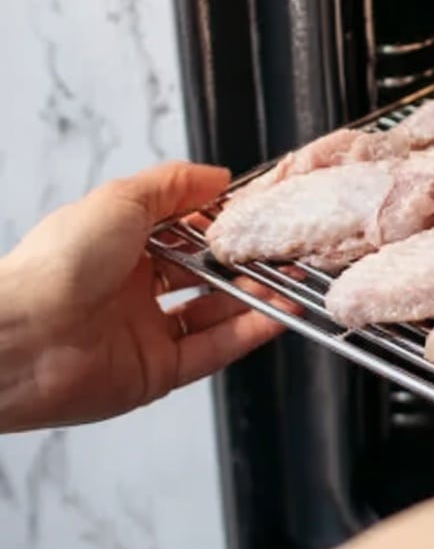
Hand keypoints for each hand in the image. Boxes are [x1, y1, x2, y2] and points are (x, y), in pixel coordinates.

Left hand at [0, 161, 284, 430]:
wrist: (22, 340)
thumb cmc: (55, 268)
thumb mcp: (120, 200)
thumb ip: (174, 185)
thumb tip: (215, 176)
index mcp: (115, 247)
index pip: (182, 233)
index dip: (219, 225)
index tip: (255, 216)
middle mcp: (129, 290)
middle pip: (203, 275)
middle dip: (244, 263)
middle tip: (281, 251)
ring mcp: (144, 332)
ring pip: (214, 313)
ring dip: (255, 297)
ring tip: (292, 281)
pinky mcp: (157, 372)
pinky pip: (214, 350)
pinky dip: (250, 332)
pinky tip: (278, 314)